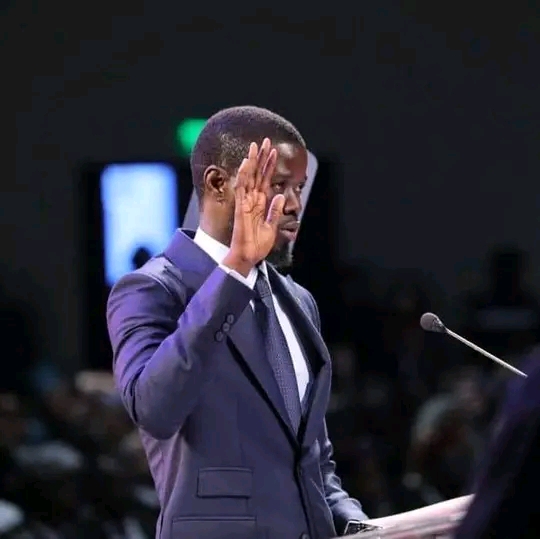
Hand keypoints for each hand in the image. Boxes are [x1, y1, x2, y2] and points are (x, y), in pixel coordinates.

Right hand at [224, 138, 282, 274]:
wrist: (248, 257)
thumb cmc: (257, 245)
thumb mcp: (272, 227)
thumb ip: (274, 211)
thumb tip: (279, 196)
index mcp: (260, 204)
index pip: (265, 180)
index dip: (268, 165)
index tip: (273, 150)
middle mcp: (252, 200)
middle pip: (256, 174)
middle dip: (261, 157)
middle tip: (264, 140)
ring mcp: (245, 202)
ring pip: (249, 177)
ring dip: (252, 161)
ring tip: (256, 145)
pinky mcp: (240, 207)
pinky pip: (242, 188)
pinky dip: (244, 175)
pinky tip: (247, 163)